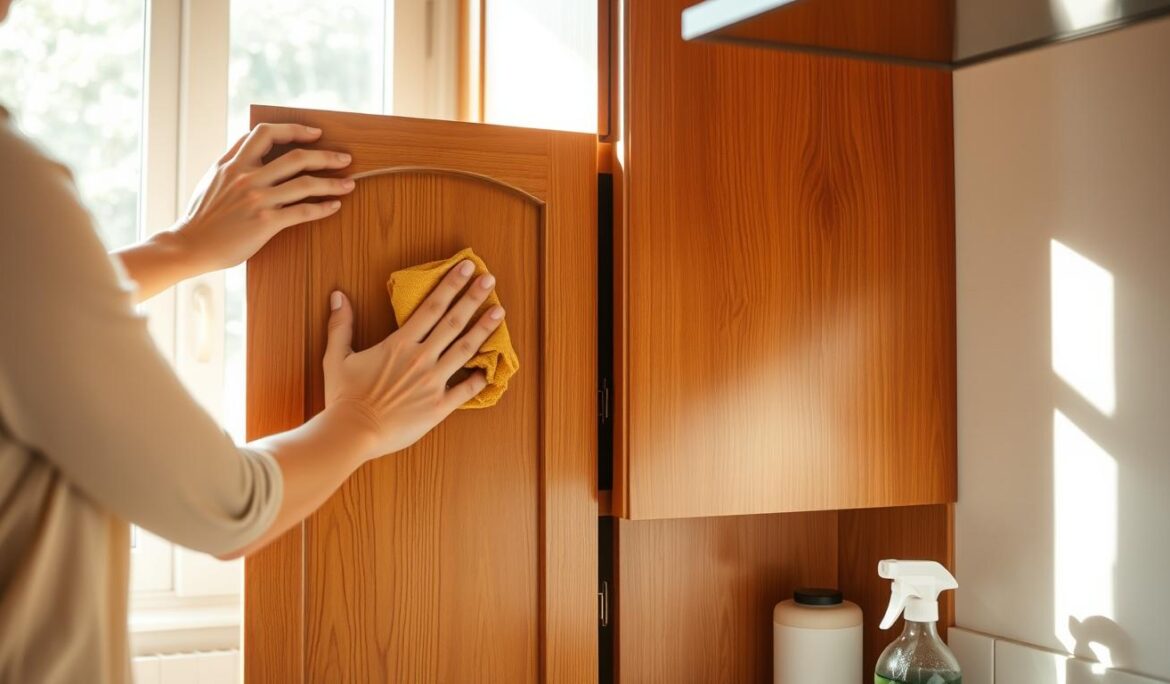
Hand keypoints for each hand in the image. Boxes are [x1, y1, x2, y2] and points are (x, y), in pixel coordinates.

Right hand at [174, 123, 354, 273]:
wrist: (190, 245)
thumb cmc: (203, 214)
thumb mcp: (213, 177)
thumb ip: (234, 158)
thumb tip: (252, 140)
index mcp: (233, 163)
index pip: (266, 133)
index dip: (294, 129)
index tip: (315, 133)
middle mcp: (247, 177)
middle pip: (296, 158)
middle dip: (326, 156)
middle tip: (345, 158)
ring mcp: (258, 200)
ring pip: (305, 184)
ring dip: (332, 183)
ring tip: (349, 184)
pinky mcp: (266, 223)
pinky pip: (302, 212)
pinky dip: (323, 208)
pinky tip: (334, 206)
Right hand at [320, 259, 506, 460]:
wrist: (352, 433)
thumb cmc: (344, 396)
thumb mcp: (336, 356)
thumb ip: (341, 324)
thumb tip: (338, 295)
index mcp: (400, 344)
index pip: (431, 307)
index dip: (451, 285)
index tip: (465, 268)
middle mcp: (421, 358)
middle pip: (453, 322)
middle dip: (473, 298)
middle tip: (489, 280)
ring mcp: (433, 383)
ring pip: (465, 350)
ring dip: (484, 329)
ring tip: (500, 311)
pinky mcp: (439, 407)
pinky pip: (465, 390)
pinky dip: (480, 378)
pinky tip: (491, 368)